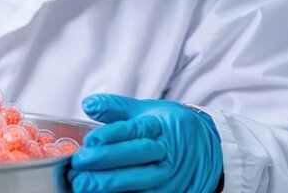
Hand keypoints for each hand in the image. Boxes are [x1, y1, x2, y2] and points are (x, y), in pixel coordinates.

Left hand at [69, 94, 222, 192]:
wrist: (208, 150)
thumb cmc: (170, 128)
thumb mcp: (147, 111)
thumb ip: (116, 108)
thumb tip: (88, 104)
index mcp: (159, 127)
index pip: (134, 130)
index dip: (111, 136)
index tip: (90, 141)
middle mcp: (166, 152)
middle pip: (136, 156)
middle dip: (105, 161)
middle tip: (79, 164)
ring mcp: (169, 176)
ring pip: (139, 182)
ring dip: (108, 184)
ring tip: (82, 183)